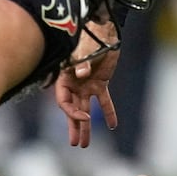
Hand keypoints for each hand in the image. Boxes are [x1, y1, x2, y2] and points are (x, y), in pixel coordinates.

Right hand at [53, 19, 119, 147]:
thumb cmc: (88, 38)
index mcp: (64, 78)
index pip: (64, 102)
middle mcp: (74, 85)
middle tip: (76, 144)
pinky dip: (108, 112)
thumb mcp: (83, 51)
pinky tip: (112, 126)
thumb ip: (81, 63)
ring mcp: (86, 85)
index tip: (85, 117)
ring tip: (85, 144)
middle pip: (72, 110)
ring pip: (85, 109)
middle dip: (74, 127)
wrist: (103, 30)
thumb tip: (81, 74)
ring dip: (86, 126)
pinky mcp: (101, 83)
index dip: (72, 112)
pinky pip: (104, 101)